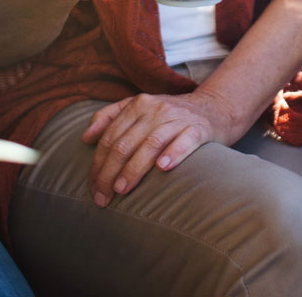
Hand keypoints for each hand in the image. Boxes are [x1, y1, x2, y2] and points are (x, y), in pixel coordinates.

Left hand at [82, 87, 240, 205]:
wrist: (215, 108)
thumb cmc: (172, 115)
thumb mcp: (140, 108)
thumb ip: (110, 117)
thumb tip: (85, 138)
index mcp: (137, 104)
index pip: (111, 137)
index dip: (98, 163)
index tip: (92, 188)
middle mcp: (155, 109)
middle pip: (126, 143)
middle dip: (109, 172)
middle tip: (102, 197)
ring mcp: (178, 118)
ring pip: (150, 144)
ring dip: (133, 168)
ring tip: (122, 189)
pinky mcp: (199, 128)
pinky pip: (185, 140)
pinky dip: (173, 153)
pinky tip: (163, 168)